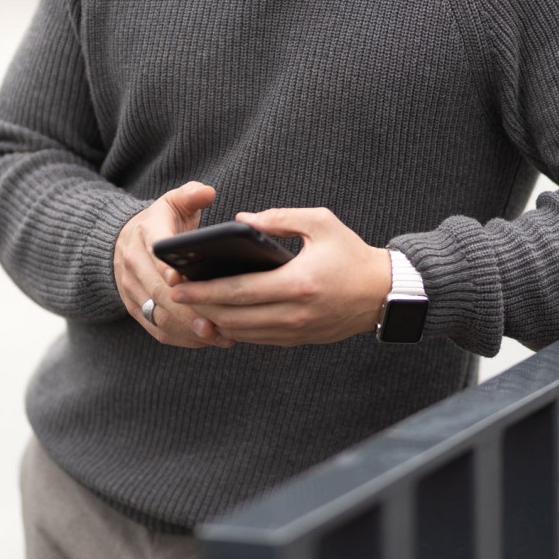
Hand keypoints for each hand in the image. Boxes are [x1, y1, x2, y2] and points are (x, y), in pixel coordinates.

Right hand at [113, 182, 235, 349]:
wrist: (121, 241)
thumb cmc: (160, 222)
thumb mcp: (172, 201)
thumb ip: (190, 194)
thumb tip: (207, 192)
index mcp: (146, 234)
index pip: (154, 251)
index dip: (166, 266)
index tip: (181, 280)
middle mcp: (133, 264)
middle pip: (158, 292)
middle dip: (186, 310)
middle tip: (215, 323)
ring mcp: (132, 290)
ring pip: (157, 315)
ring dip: (187, 329)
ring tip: (218, 336)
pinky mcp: (135, 309)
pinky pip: (156, 329)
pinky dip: (180, 338)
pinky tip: (206, 341)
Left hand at [168, 206, 391, 346]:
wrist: (382, 293)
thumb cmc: (350, 253)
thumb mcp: (320, 222)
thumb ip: (279, 218)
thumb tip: (240, 218)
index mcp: (297, 282)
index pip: (239, 291)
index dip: (205, 290)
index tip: (180, 285)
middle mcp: (294, 313)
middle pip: (233, 317)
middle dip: (201, 307)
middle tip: (176, 296)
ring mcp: (295, 332)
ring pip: (242, 333)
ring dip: (215, 321)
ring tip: (193, 306)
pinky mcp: (298, 341)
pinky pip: (257, 339)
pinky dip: (235, 330)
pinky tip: (220, 317)